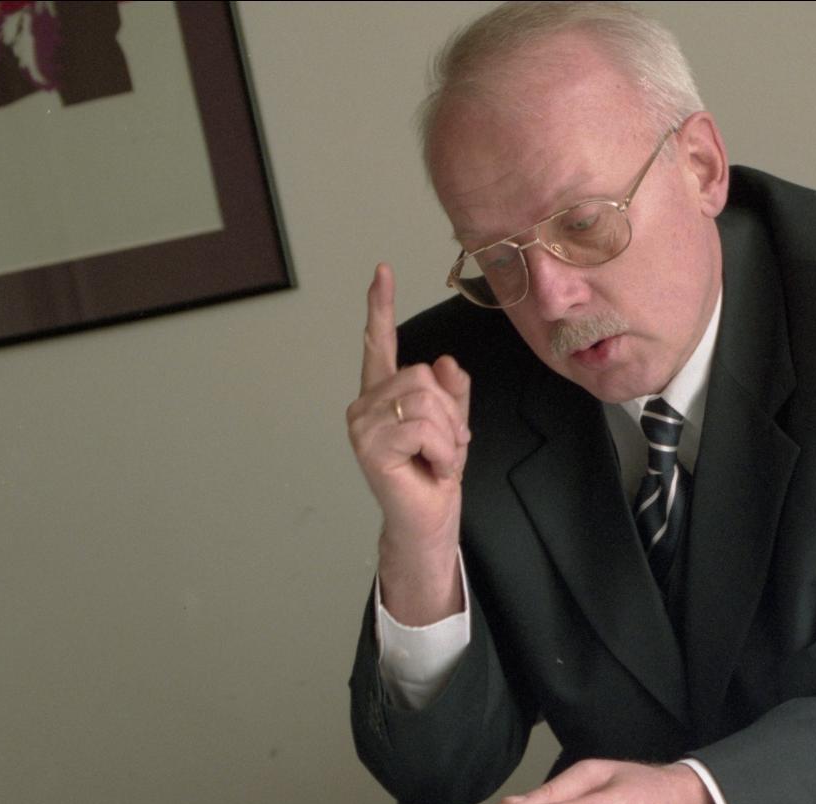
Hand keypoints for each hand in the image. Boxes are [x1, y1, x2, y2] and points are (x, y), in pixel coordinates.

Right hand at [345, 264, 470, 622]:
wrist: (430, 520)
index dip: (380, 306)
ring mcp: (362, 424)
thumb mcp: (454, 424)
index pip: (380, 343)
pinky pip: (424, 426)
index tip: (382, 271)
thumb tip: (446, 362)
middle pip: (423, 375)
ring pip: (425, 399)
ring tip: (436, 459)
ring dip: (448, 435)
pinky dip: (443, 449)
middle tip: (444, 447)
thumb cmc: (435, 474)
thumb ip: (451, 391)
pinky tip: (432, 468)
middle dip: (449, 413)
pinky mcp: (369, 445)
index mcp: (382, 394)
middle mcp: (365, 404)